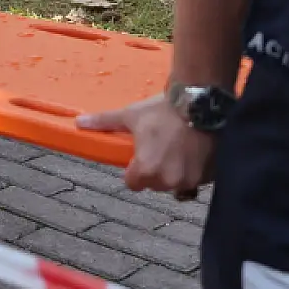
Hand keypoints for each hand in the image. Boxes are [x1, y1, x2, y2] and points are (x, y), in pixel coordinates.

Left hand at [78, 93, 215, 196]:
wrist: (199, 104)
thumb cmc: (161, 110)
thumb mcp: (129, 115)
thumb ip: (104, 123)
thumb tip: (78, 123)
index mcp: (146, 171)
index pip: (133, 183)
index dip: (134, 170)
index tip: (139, 156)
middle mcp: (169, 181)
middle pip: (155, 184)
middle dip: (155, 171)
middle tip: (159, 149)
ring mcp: (191, 180)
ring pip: (176, 184)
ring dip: (174, 173)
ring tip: (176, 149)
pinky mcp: (209, 177)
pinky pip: (196, 181)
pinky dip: (193, 171)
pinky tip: (191, 153)